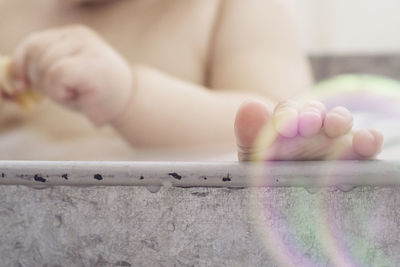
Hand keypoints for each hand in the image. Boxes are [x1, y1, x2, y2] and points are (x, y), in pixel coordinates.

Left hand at [11, 25, 132, 124]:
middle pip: (36, 53)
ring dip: (53, 89)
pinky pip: (56, 76)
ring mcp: (86, 47)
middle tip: (62, 93)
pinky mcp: (90, 64)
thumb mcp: (64, 77)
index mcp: (71, 36)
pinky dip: (61, 93)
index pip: (34, 43)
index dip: (21, 64)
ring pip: (45, 66)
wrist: (128, 104)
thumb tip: (13, 75)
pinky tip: (79, 96)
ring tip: (75, 93)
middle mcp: (78, 36)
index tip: (20, 85)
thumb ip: (41, 69)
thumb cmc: (94, 93)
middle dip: (39, 79)